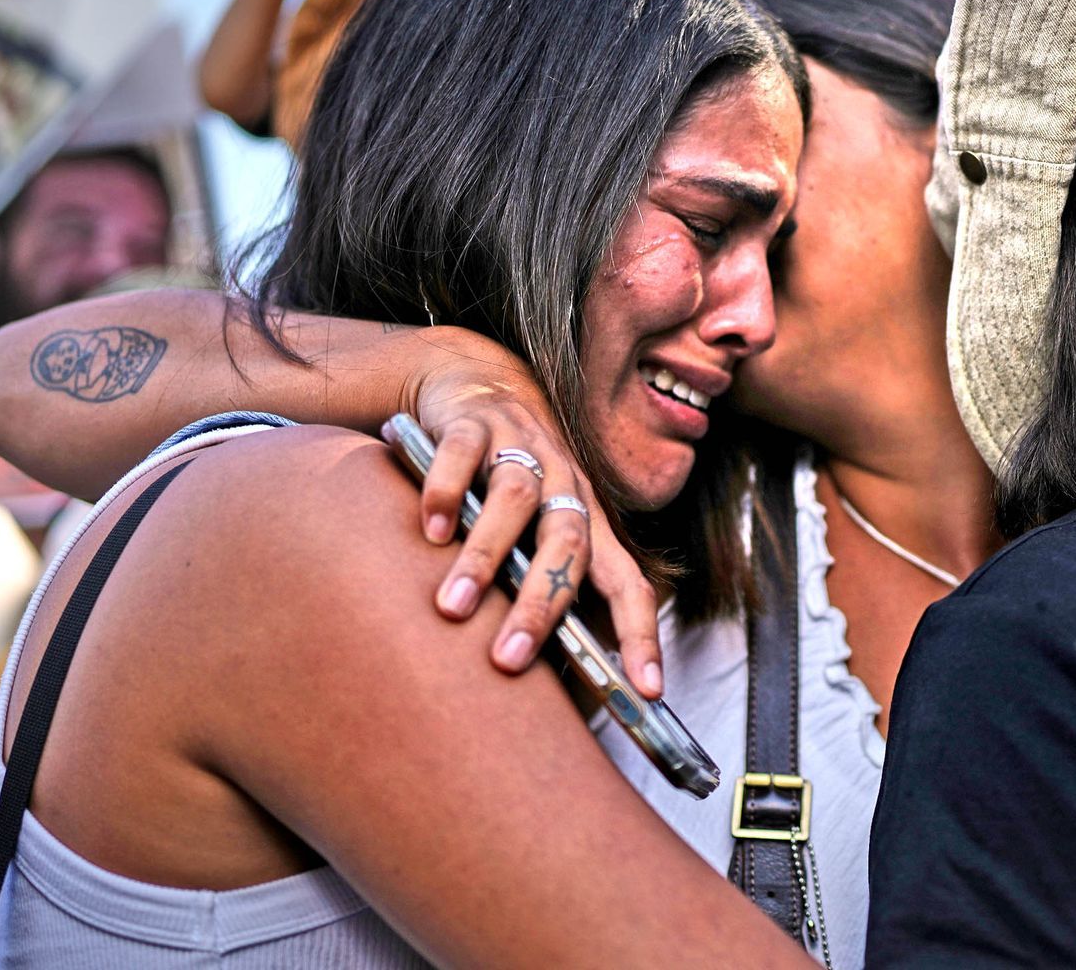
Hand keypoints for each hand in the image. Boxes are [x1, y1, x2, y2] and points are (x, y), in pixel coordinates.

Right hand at [401, 329, 662, 697]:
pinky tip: (430, 531)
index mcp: (586, 522)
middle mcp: (564, 485)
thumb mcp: (528, 535)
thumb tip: (540, 683)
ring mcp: (522, 448)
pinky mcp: (474, 422)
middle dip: (541, 605)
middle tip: (508, 660)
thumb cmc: (505, 484)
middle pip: (570, 545)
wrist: (476, 384)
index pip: (627, 582)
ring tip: (453, 608)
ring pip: (517, 501)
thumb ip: (533, 588)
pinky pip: (465, 454)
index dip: (641, 634)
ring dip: (485, 558)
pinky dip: (447, 492)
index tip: (646, 691)